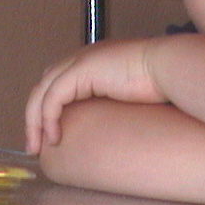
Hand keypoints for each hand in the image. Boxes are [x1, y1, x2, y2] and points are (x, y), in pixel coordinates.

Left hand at [25, 39, 165, 153]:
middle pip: (43, 87)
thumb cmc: (162, 84)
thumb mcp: (131, 96)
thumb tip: (115, 128)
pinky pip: (53, 98)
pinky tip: (54, 137)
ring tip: (38, 147)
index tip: (51, 136)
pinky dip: (48, 119)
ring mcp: (80, 62)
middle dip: (34, 118)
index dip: (48, 110)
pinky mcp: (81, 70)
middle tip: (35, 146)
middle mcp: (82, 58)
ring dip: (35, 122)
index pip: (58, 84)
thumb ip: (115, 102)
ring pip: (42, 93)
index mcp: (93, 62)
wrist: (170, 67)